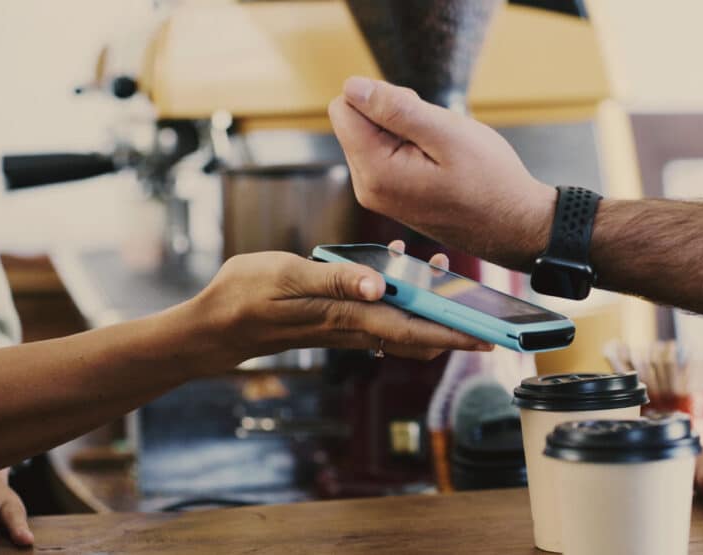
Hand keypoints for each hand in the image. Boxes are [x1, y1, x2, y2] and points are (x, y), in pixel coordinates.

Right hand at [189, 243, 490, 366]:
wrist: (218, 324)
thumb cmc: (247, 297)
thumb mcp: (286, 276)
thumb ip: (333, 279)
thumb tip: (378, 284)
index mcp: (346, 316)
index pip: (411, 330)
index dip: (451, 333)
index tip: (485, 334)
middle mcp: (352, 326)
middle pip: (416, 334)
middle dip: (451, 322)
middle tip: (479, 301)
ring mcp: (346, 325)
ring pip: (401, 325)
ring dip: (427, 307)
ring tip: (442, 273)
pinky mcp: (338, 320)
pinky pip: (380, 315)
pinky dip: (400, 299)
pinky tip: (396, 268)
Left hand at [328, 76, 555, 270]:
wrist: (513, 225)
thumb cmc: (490, 181)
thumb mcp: (447, 133)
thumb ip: (396, 109)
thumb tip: (352, 87)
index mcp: (375, 171)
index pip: (343, 108)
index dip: (381, 97)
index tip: (417, 113)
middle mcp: (367, 187)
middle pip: (355, 121)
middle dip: (392, 114)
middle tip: (435, 134)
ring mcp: (378, 195)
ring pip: (372, 135)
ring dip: (404, 130)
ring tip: (441, 150)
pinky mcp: (390, 197)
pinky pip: (385, 154)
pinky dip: (410, 147)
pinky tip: (439, 162)